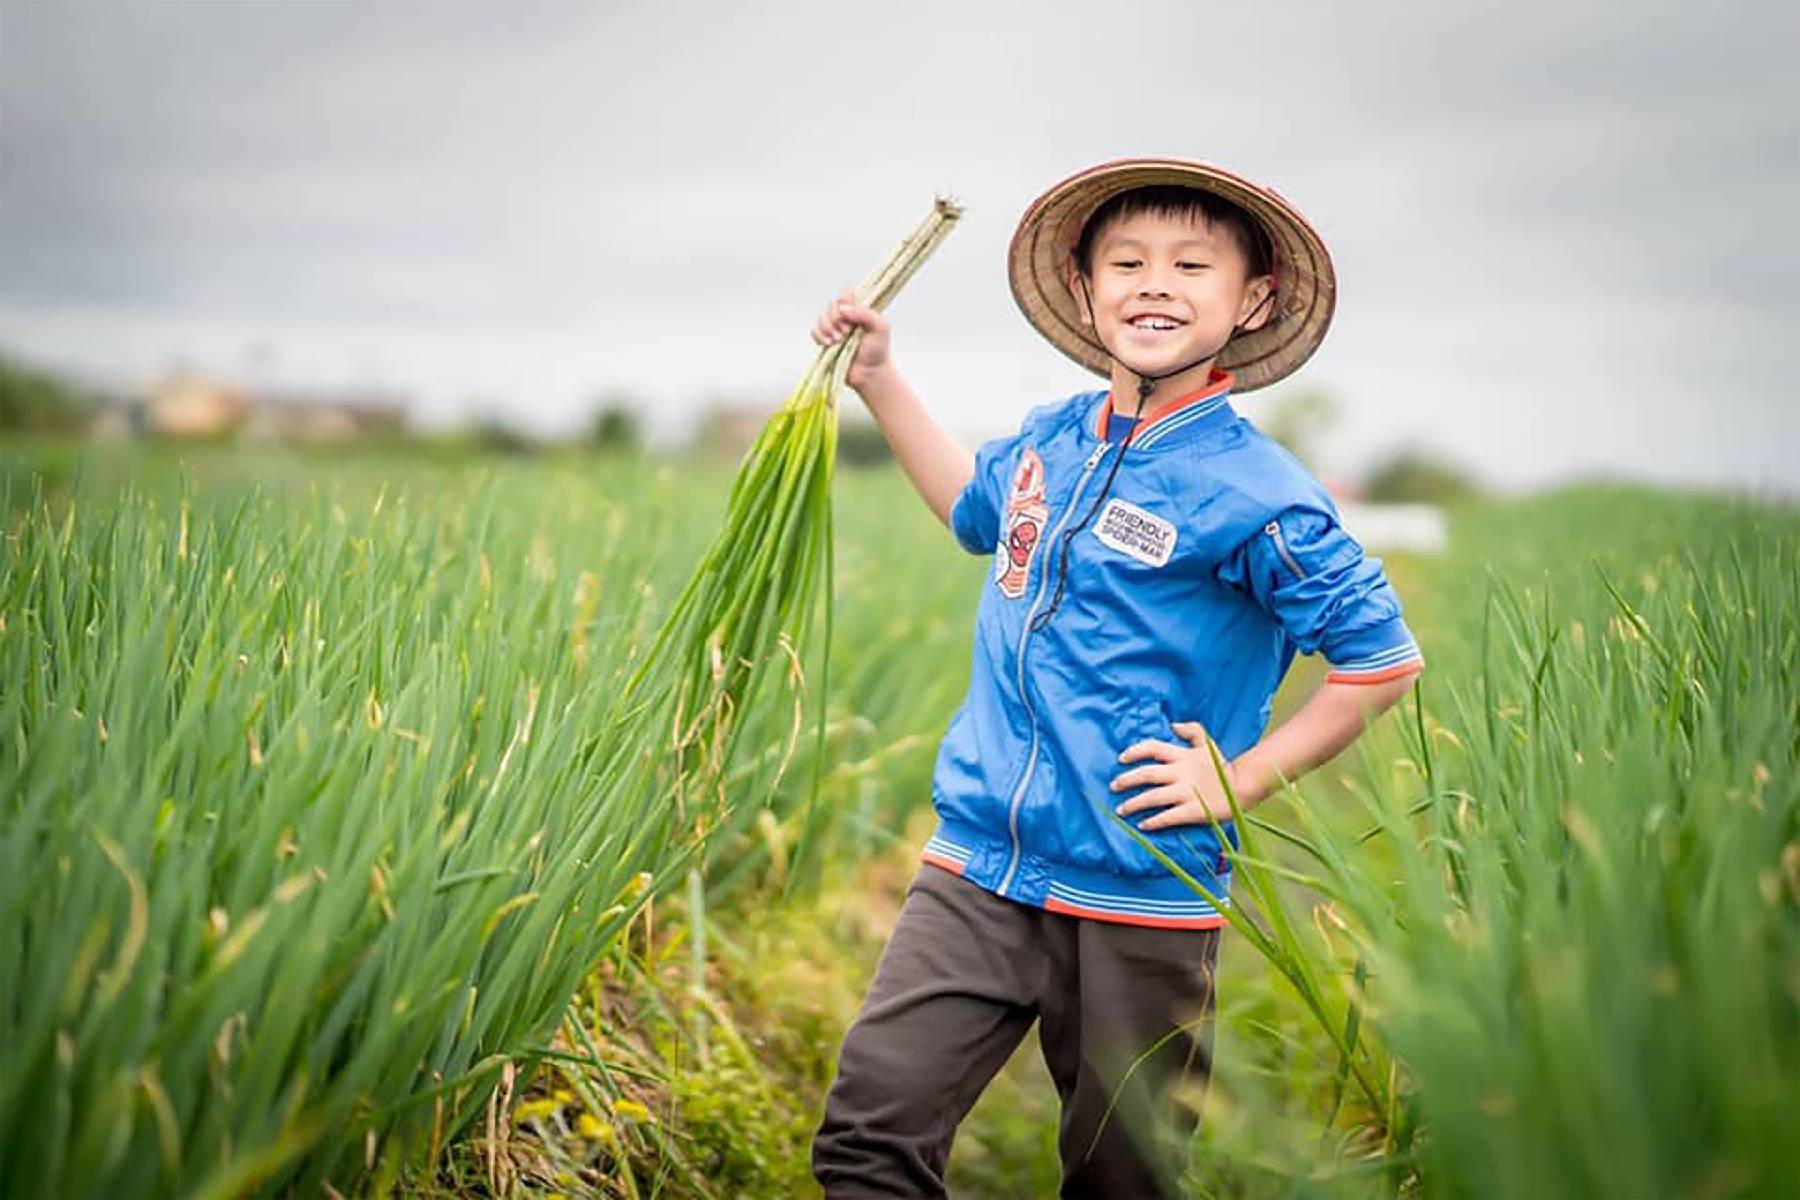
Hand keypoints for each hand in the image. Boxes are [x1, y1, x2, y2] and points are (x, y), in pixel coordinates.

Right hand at [811, 288, 891, 391]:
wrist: (870, 373)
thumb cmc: (878, 350)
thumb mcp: (880, 327)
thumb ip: (865, 313)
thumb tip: (843, 308)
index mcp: (858, 310)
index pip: (846, 293)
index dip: (844, 299)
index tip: (849, 312)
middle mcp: (845, 318)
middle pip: (832, 305)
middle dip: (837, 319)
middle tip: (847, 332)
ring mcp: (834, 330)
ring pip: (822, 318)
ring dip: (828, 328)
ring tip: (839, 341)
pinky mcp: (825, 342)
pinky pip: (814, 331)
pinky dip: (819, 336)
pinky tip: (829, 344)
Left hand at [1110, 721, 1241, 830]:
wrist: (1244, 787)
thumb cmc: (1221, 767)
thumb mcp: (1207, 744)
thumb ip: (1191, 731)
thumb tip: (1173, 724)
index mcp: (1182, 756)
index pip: (1153, 747)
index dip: (1135, 751)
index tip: (1121, 758)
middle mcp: (1181, 772)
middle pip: (1147, 773)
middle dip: (1127, 780)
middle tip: (1113, 786)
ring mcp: (1186, 792)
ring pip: (1153, 797)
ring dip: (1134, 804)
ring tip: (1121, 810)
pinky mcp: (1193, 811)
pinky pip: (1169, 816)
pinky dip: (1154, 821)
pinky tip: (1142, 825)